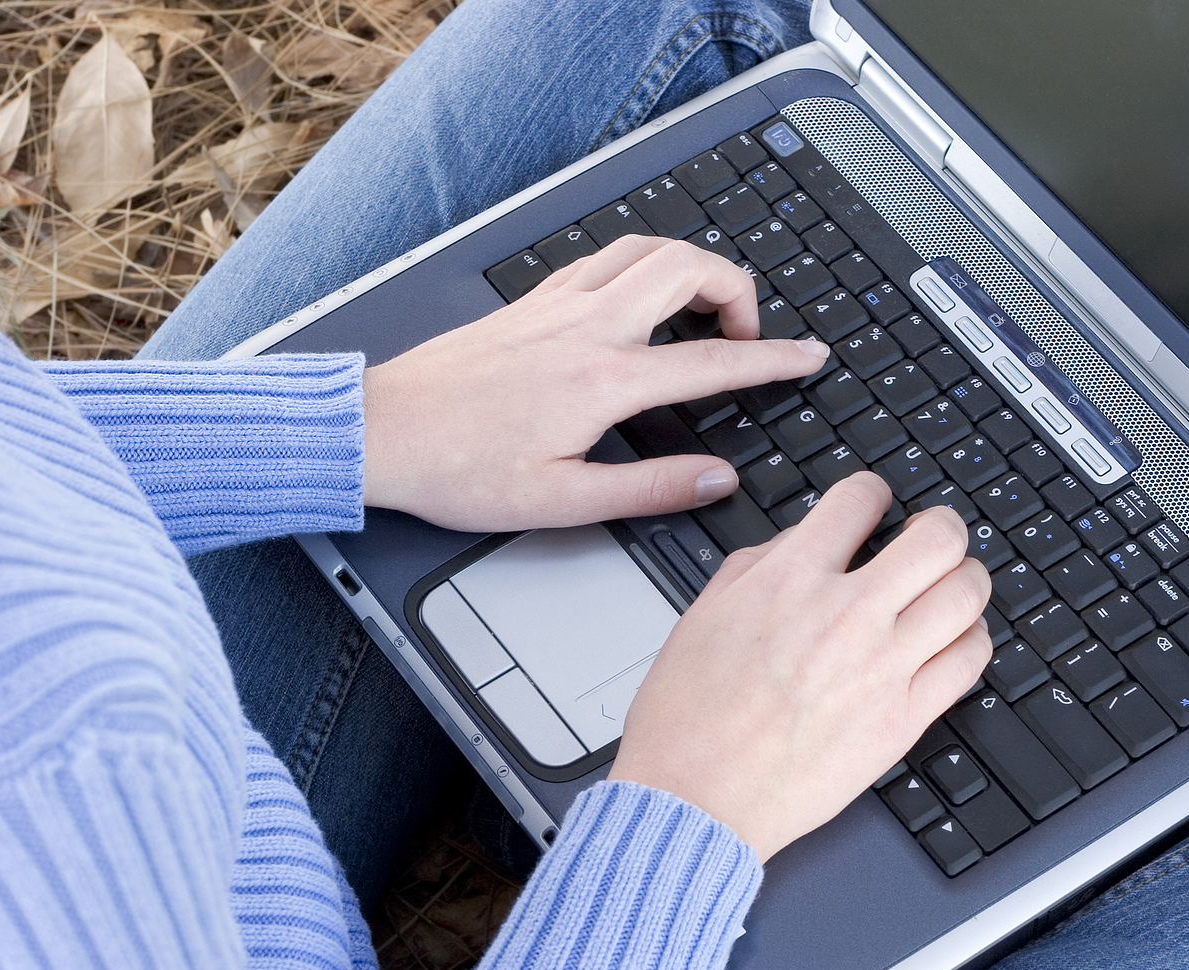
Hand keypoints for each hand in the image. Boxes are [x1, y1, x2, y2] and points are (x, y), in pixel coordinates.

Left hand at [361, 236, 828, 529]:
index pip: (711, 360)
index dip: (772, 358)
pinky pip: (604, 257)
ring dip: (692, 265)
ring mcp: (556, 305)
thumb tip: (716, 479)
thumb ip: (650, 488)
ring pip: (646, 248)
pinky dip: (643, 264)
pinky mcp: (531, 301)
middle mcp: (584, 327)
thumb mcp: (561, 502)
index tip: (808, 357)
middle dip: (738, 289)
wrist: (380, 432)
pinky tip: (641, 297)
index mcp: (601, 381)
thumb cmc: (458, 470)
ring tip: (706, 308)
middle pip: (687, 269)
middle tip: (749, 332)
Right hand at [609, 473, 993, 860]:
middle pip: (938, 539)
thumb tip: (799, 543)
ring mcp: (881, 667)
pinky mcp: (903, 719)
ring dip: (966, 582)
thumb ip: (757, 567)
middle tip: (934, 538)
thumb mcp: (703, 615)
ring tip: (952, 588)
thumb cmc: (686, 719)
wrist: (693, 799)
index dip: (874, 493)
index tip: (877, 504)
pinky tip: (953, 642)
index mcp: (788, 580)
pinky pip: (968, 661)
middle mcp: (844, 615)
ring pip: (967, 594)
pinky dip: (970, 641)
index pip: (859, 500)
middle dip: (942, 528)